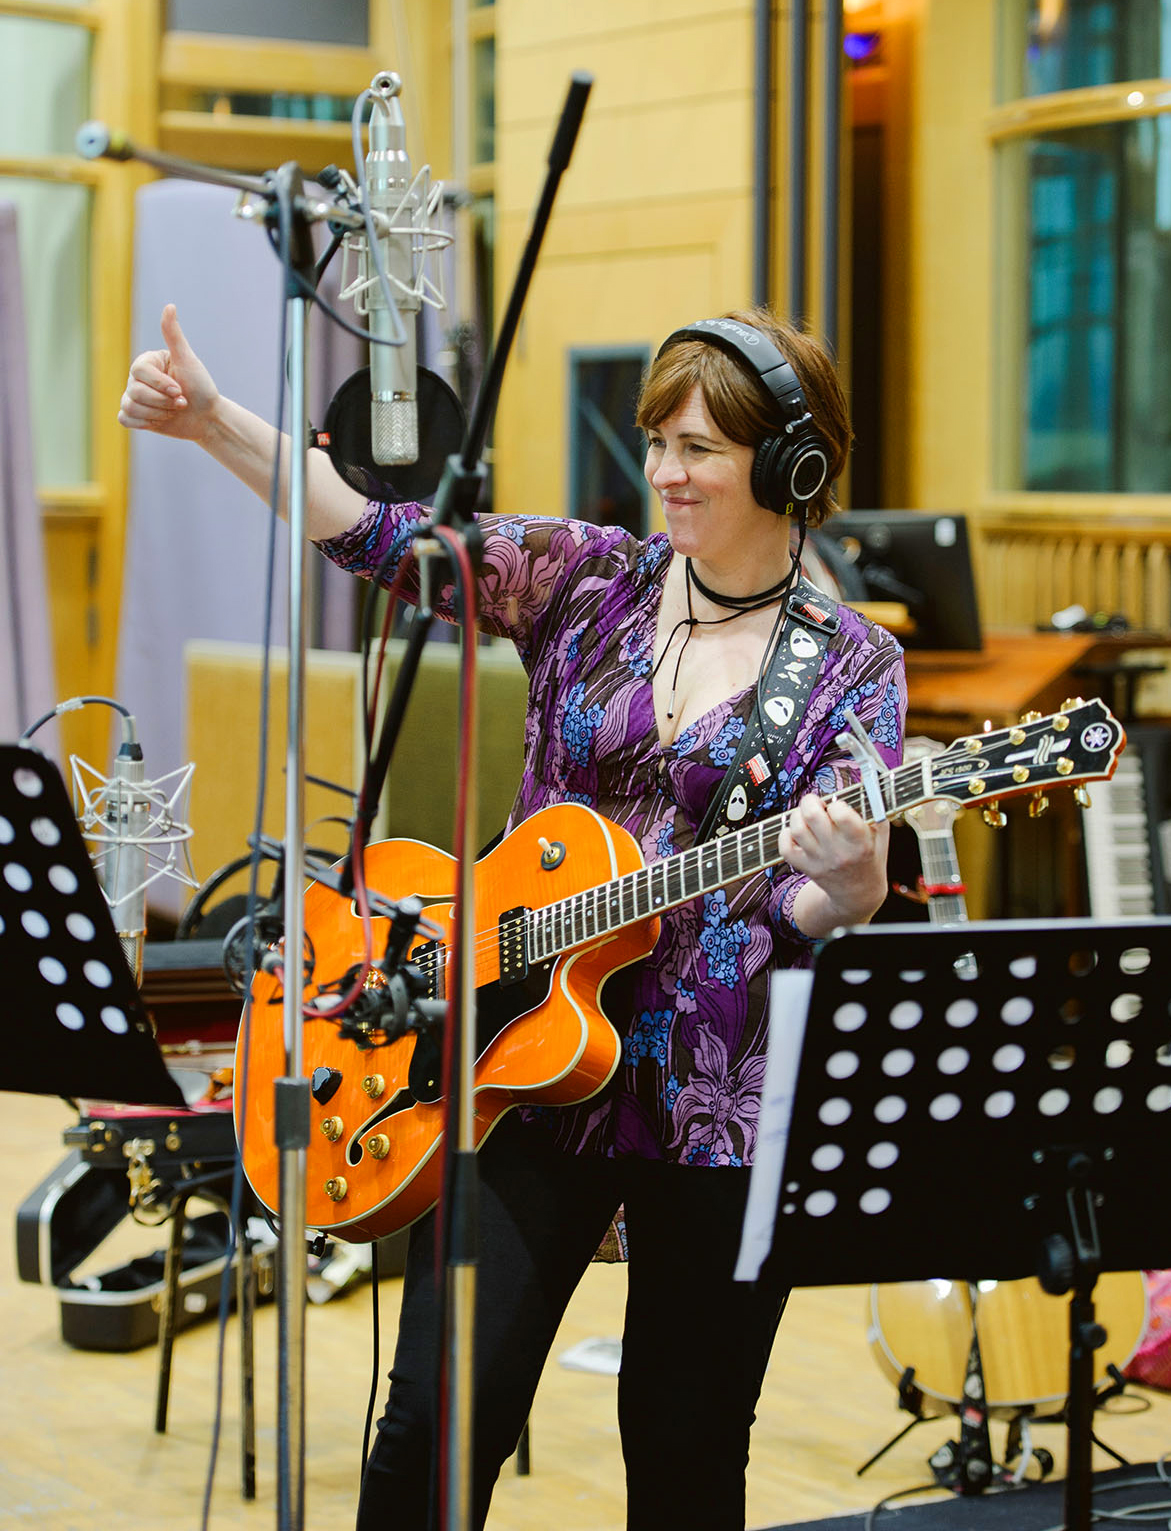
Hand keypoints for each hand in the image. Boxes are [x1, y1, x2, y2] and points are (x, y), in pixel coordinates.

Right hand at [118, 304, 218, 442]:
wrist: (207, 417)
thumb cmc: (200, 387)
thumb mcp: (188, 360)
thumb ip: (174, 335)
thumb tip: (169, 305)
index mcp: (147, 362)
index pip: (139, 371)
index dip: (160, 385)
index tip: (181, 391)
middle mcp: (137, 378)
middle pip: (135, 391)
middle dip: (163, 402)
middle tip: (182, 403)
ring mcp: (134, 397)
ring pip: (131, 407)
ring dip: (158, 414)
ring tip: (173, 412)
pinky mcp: (135, 416)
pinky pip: (125, 419)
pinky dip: (144, 423)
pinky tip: (161, 421)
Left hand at [781, 794, 889, 934]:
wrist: (859, 894)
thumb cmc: (870, 858)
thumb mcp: (882, 835)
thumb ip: (877, 809)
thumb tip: (869, 782)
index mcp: (860, 843)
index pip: (841, 814)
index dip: (837, 804)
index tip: (839, 806)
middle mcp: (838, 853)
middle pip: (812, 816)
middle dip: (811, 801)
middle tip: (815, 803)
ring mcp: (819, 861)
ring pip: (796, 829)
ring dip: (797, 816)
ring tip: (806, 816)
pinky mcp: (805, 867)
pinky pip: (784, 847)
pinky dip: (786, 834)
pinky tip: (797, 832)